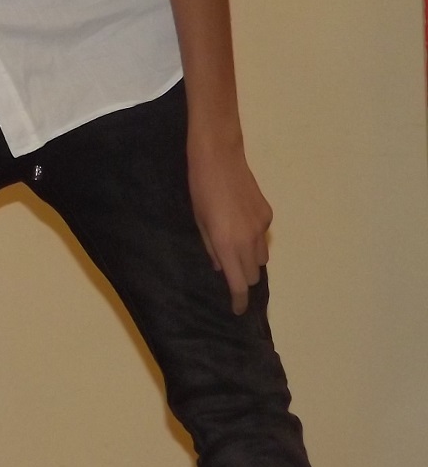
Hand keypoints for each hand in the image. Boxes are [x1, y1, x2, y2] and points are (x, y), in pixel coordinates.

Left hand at [188, 135, 271, 313]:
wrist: (218, 157)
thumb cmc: (199, 189)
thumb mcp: (198, 221)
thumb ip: (210, 247)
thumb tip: (219, 266)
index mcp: (227, 244)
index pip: (238, 283)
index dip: (239, 300)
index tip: (238, 310)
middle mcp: (249, 240)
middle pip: (253, 275)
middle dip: (243, 279)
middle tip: (230, 273)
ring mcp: (262, 227)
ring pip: (262, 258)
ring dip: (250, 261)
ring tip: (235, 249)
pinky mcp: (268, 214)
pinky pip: (263, 237)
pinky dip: (254, 239)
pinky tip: (241, 224)